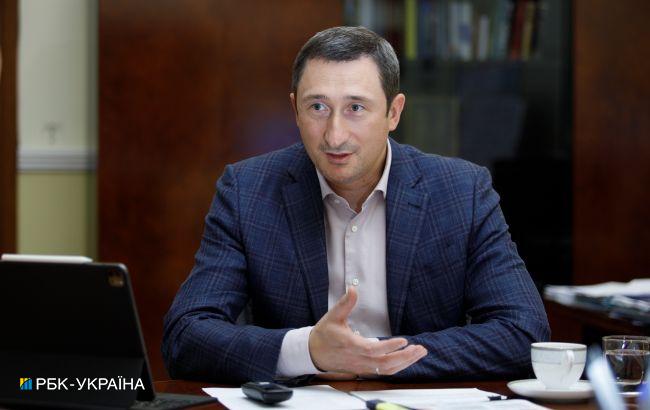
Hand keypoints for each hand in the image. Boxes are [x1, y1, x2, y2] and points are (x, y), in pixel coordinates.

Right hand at [308, 286, 427, 375]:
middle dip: (404, 357)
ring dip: (405, 363)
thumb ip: (345, 303)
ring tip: (419, 352)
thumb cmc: (324, 334)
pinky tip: (408, 359)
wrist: (314, 353)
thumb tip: (352, 288)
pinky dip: (398, 367)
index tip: (403, 341)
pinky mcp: (364, 369)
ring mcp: (362, 366)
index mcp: (350, 345)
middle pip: (384, 363)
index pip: (372, 350)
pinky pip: (383, 371)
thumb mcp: (332, 316)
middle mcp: (357, 359)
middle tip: (419, 348)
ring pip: (386, 370)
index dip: (388, 347)